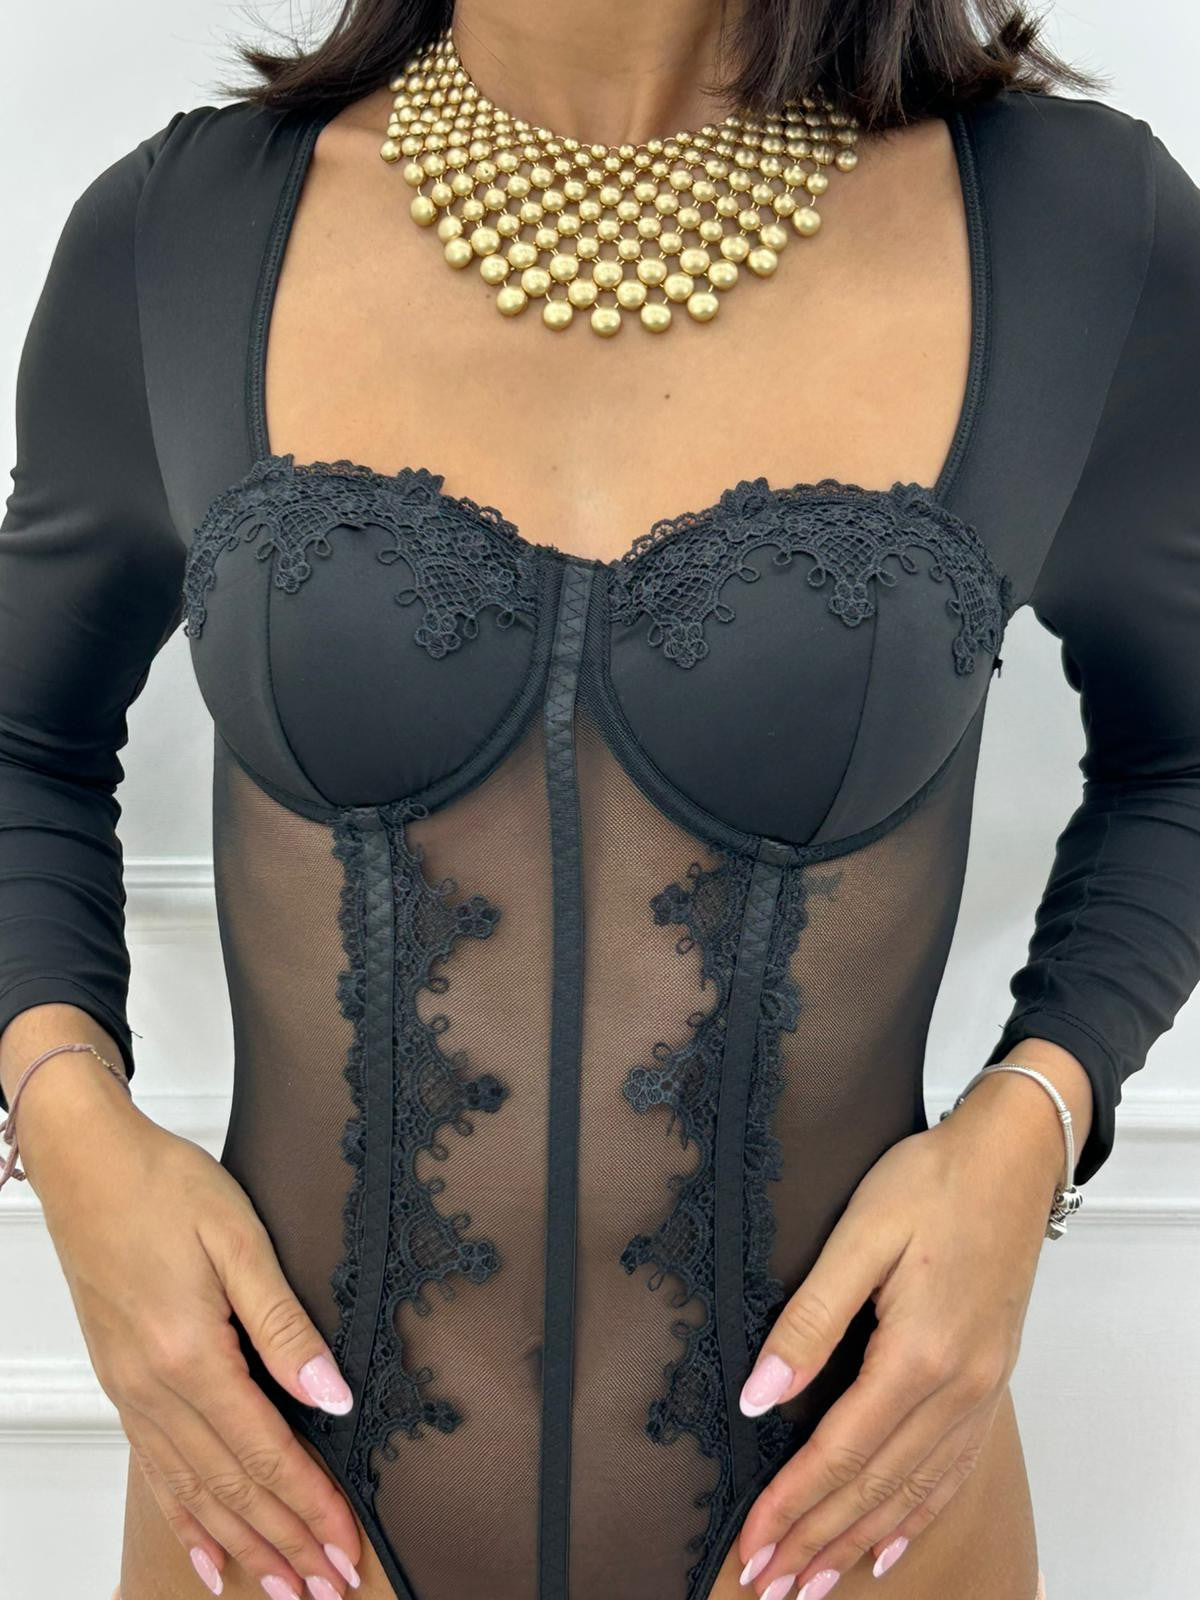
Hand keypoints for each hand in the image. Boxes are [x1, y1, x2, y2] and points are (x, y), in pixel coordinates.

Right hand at [22, 1058, 362, 1599]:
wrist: (87, 1165)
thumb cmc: (162, 1185)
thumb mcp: (238, 1238)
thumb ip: (285, 1323)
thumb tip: (332, 1394)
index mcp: (191, 1355)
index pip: (265, 1451)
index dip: (309, 1504)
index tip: (345, 1544)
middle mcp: (154, 1388)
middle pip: (231, 1486)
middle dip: (283, 1541)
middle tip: (325, 1585)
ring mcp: (132, 1391)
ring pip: (194, 1490)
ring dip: (242, 1543)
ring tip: (280, 1587)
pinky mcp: (124, 1383)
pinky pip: (156, 1470)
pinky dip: (186, 1518)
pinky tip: (207, 1553)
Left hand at [733, 1069, 1065, 1597]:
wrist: (1010, 1158)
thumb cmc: (932, 1180)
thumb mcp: (859, 1234)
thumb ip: (810, 1319)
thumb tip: (760, 1397)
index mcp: (919, 1353)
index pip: (839, 1451)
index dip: (791, 1504)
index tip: (751, 1544)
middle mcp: (958, 1387)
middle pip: (875, 1484)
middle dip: (817, 1539)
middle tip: (769, 1583)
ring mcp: (981, 1389)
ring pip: (914, 1487)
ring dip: (860, 1539)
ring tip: (816, 1583)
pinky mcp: (990, 1380)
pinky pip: (951, 1468)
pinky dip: (917, 1513)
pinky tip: (891, 1543)